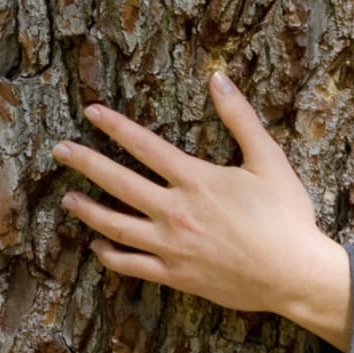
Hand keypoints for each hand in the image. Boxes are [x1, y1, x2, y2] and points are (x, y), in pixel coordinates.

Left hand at [52, 72, 353, 351]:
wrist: (294, 274)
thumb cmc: (286, 215)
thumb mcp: (268, 159)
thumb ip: (240, 117)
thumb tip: (218, 78)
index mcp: (196, 179)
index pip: (144, 146)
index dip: (115, 126)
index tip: (91, 113)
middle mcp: (175, 211)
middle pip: (118, 182)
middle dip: (84, 163)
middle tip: (59, 150)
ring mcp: (171, 245)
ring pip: (116, 225)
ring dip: (88, 210)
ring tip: (67, 199)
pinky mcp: (175, 274)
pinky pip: (131, 265)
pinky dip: (110, 254)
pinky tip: (97, 245)